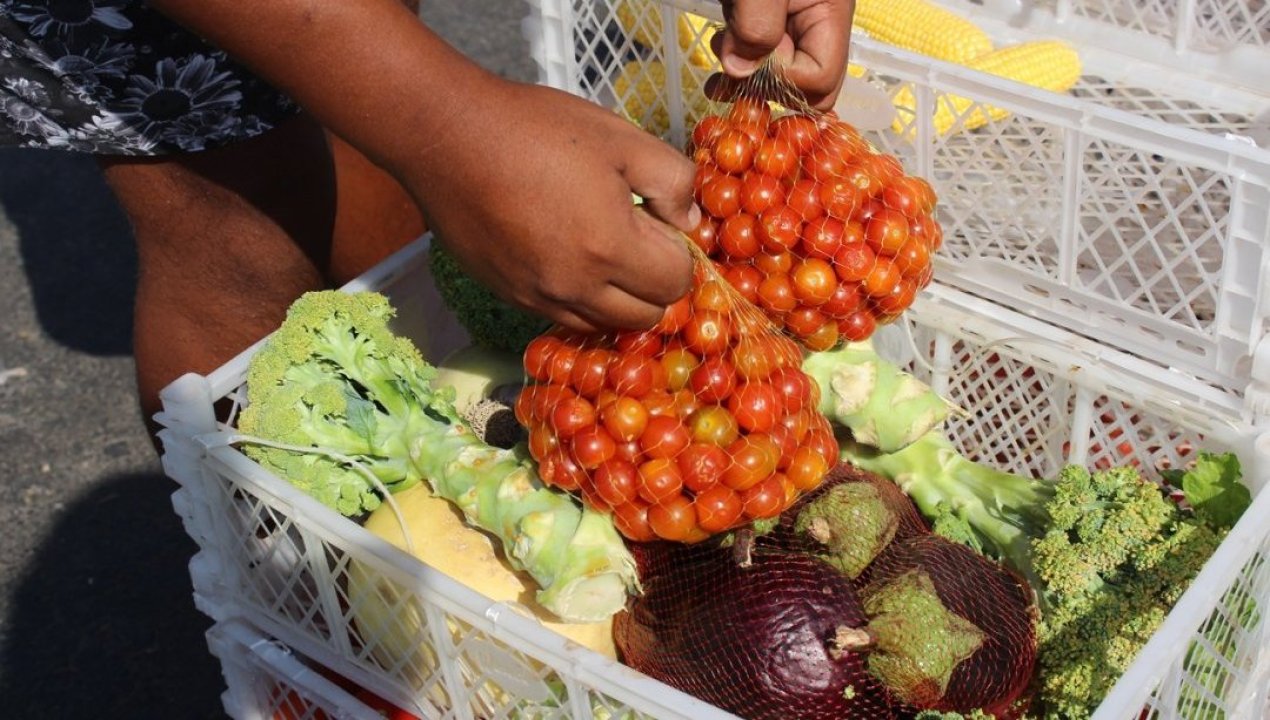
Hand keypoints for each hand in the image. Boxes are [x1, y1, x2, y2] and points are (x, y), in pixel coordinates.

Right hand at [404, 79, 698, 332]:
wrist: (445, 136)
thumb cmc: (534, 128)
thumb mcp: (620, 137)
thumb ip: (672, 180)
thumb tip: (689, 222)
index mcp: (609, 247)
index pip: (676, 283)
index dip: (679, 252)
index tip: (659, 222)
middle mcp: (575, 287)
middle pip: (645, 316)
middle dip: (655, 282)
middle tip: (638, 238)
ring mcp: (539, 297)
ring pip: (604, 324)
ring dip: (618, 296)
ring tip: (603, 248)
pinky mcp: (510, 297)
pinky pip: (563, 316)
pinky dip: (581, 298)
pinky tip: (569, 256)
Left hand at [710, 0, 854, 109]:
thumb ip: (756, 28)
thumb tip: (741, 71)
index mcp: (831, 12)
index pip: (821, 79)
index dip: (781, 79)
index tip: (749, 58)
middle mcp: (819, 25)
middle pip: (807, 87)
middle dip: (764, 85)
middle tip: (731, 65)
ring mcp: (796, 27)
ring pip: (781, 78)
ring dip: (746, 76)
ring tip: (722, 47)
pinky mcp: (772, 26)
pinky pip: (764, 63)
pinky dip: (739, 66)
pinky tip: (722, 54)